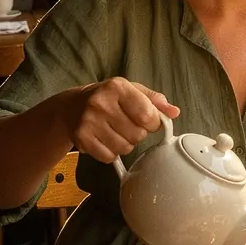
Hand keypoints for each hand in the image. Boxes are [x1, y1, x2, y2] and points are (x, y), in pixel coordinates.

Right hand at [61, 78, 179, 164]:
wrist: (71, 107)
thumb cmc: (108, 98)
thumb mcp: (132, 90)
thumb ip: (155, 100)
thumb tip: (174, 112)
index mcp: (117, 87)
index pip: (148, 116)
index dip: (153, 123)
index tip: (148, 121)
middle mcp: (101, 103)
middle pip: (138, 135)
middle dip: (138, 133)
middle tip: (127, 124)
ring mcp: (89, 122)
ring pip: (125, 148)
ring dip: (125, 144)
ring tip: (116, 131)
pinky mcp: (81, 139)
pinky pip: (109, 157)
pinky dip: (111, 152)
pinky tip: (105, 139)